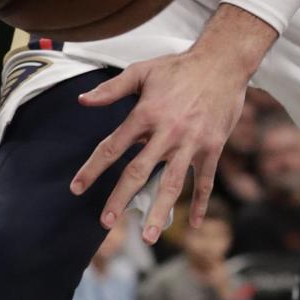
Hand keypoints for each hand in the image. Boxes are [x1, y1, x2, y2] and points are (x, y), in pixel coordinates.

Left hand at [70, 9, 272, 243]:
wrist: (223, 62)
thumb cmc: (179, 67)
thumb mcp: (142, 71)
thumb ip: (111, 89)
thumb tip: (82, 101)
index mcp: (146, 114)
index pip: (112, 147)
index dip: (93, 169)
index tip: (77, 188)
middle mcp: (167, 132)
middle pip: (138, 172)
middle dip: (120, 199)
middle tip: (105, 223)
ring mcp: (192, 142)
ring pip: (172, 183)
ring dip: (159, 211)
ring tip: (149, 236)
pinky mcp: (213, 147)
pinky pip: (204, 180)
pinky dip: (200, 202)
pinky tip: (193, 223)